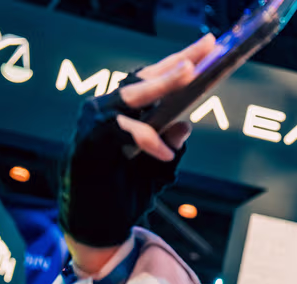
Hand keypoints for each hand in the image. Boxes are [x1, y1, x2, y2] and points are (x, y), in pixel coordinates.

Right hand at [60, 34, 214, 257]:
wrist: (98, 226)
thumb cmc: (126, 193)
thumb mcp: (159, 169)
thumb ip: (170, 146)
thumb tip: (183, 124)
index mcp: (123, 111)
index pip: (152, 79)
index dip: (179, 61)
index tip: (209, 46)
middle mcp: (105, 109)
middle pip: (142, 78)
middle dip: (175, 64)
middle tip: (202, 54)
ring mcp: (93, 123)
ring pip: (130, 95)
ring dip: (161, 84)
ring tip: (190, 76)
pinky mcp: (87, 143)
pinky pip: (120, 131)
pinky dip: (145, 138)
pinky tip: (164, 154)